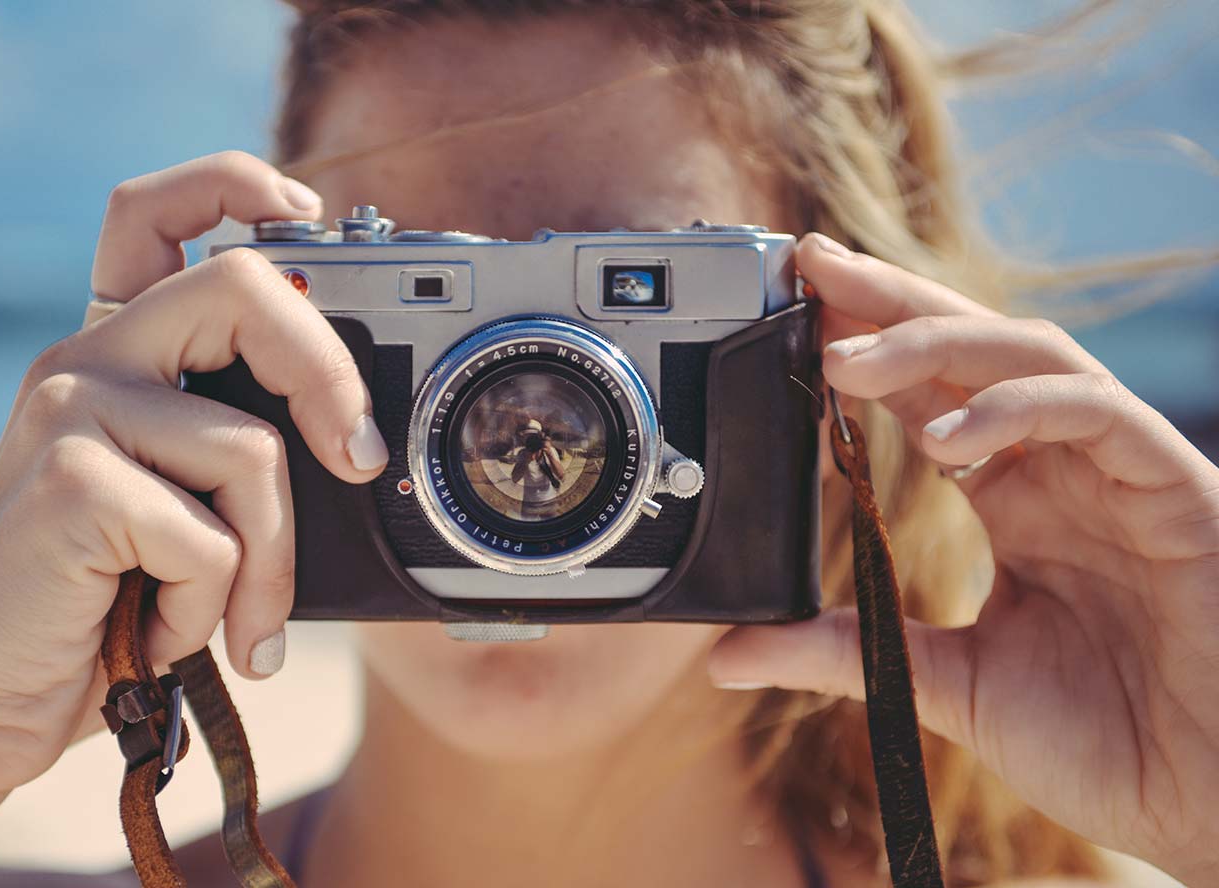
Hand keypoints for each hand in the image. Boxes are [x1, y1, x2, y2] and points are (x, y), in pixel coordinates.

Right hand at [0, 152, 387, 805]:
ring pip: (251, 450)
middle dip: (329, 373)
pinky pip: (211, 538)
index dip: (232, 184)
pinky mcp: (70, 483)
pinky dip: (209, 611)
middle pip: (240, 286)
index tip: (303, 213)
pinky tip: (154, 634)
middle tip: (360, 461)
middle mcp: (81, 363)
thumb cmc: (88, 614)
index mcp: (106, 358)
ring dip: (267, 564)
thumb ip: (226, 454)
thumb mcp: (168, 514)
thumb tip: (356, 443)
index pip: (150, 214)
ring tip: (225, 620)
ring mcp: (68, 414)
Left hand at [709, 234, 1218, 884]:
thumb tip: (729, 655)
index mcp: (1015, 500)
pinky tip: (944, 438)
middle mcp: (1062, 469)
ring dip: (934, 342)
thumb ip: (846, 654)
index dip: (866, 344)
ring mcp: (1118, 470)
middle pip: (970, 349)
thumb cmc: (1108, 742)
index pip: (930, 393)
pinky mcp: (1173, 487)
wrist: (1210, 797)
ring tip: (846, 356)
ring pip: (1030, 355)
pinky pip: (1096, 412)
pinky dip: (1017, 410)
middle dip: (889, 301)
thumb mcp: (946, 688)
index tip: (789, 308)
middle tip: (807, 264)